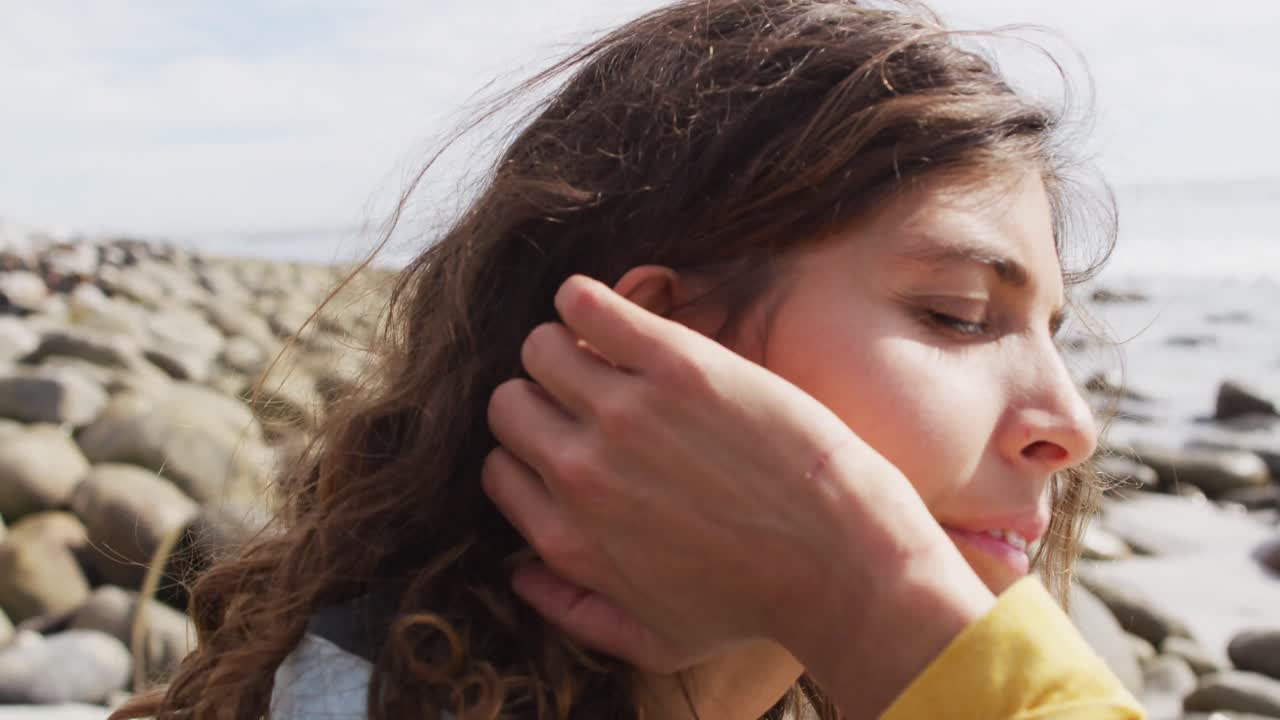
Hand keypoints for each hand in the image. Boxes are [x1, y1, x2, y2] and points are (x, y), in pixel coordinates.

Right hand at [483, 275, 954, 671]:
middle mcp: (578, 472)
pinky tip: (603, 305)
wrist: (840, 563)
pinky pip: (586, 305)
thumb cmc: (756, 605)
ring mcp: (623, 412)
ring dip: (564, 343)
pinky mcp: (673, 365)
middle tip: (587, 393)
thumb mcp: (655, 639)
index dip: (533, 451)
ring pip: (541, 348)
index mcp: (568, 538)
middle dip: (543, 396)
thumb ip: (574, 611)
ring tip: (605, 350)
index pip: (501, 467)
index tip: (567, 439)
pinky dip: (585, 299)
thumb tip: (518, 574)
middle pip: (511, 403)